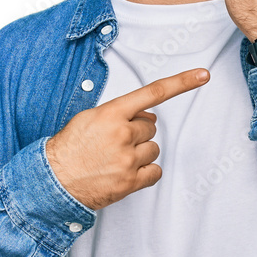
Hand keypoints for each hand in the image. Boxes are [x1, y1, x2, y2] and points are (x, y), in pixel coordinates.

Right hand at [45, 68, 210, 210]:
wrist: (53, 181)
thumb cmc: (68, 149)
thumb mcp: (88, 119)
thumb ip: (118, 113)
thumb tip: (145, 116)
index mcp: (111, 114)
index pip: (153, 93)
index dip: (181, 83)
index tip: (202, 75)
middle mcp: (122, 134)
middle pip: (151, 128)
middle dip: (138, 134)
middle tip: (115, 143)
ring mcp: (128, 159)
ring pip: (154, 149)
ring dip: (140, 153)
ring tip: (116, 159)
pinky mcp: (131, 181)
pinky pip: (155, 171)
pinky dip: (145, 172)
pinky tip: (126, 173)